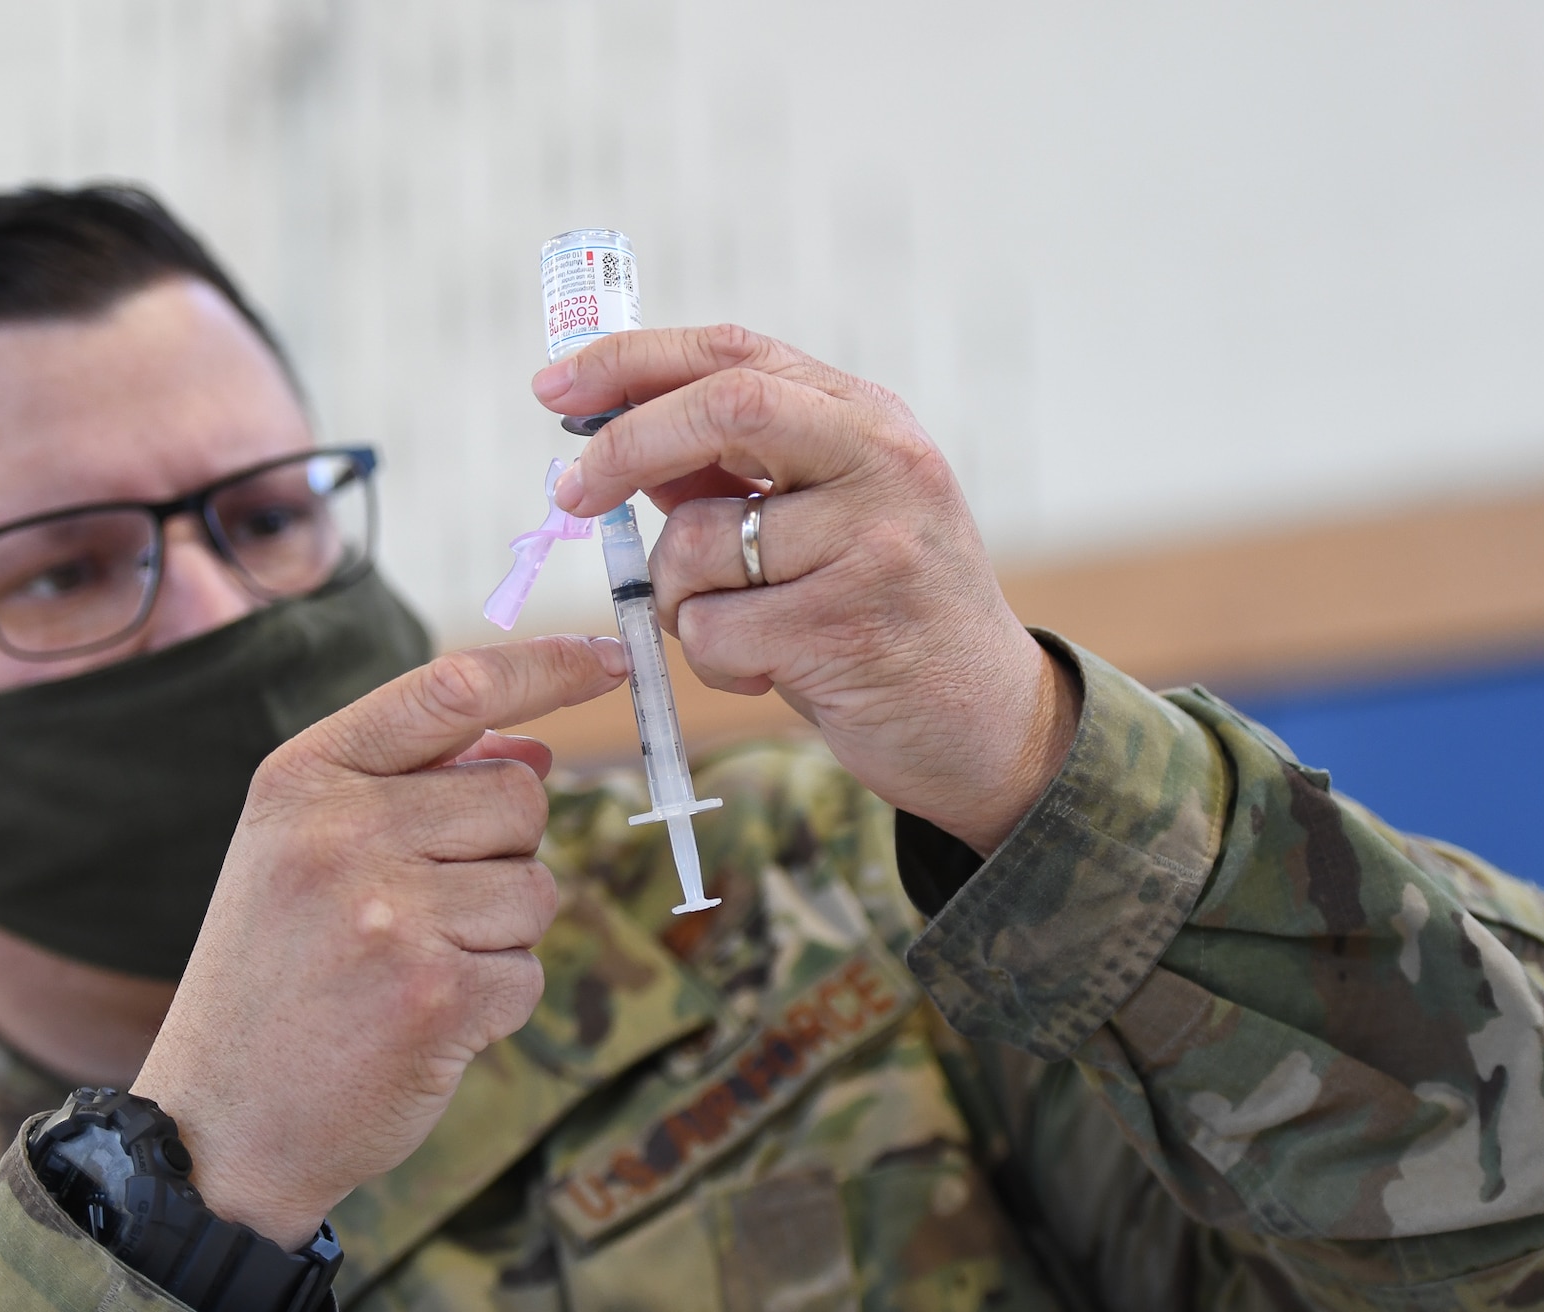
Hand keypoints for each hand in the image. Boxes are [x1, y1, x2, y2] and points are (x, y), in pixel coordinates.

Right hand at [130, 635, 627, 1247]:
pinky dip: (494, 1005)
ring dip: (499, 936)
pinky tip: (421, 1023)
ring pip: (537, 889)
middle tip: (424, 911)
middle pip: (520, 797)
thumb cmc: (274, 974)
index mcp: (305, 777)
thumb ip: (412, 785)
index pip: (453, 688)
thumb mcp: (304, 851)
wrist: (217, 1124)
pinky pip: (528, 972)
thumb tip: (536, 748)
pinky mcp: (435, 995)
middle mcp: (342, 831)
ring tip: (412, 969)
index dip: (548, 666)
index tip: (613, 657)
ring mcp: (389, 913)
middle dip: (504, 854)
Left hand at [536, 325, 1079, 853]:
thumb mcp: (825, 518)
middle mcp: (881, 461)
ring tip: (736, 632)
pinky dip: (711, 660)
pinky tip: (767, 672)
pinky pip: (712, 629)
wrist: (989, 724)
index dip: (631, 362)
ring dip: (677, 600)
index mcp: (868, 419)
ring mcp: (872, 541)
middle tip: (574, 496)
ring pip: (697, 541)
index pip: (734, 354)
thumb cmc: (883, 615)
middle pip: (722, 406)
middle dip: (625, 448)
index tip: (554, 390)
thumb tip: (618, 438)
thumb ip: (735, 472)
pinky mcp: (849, 626)